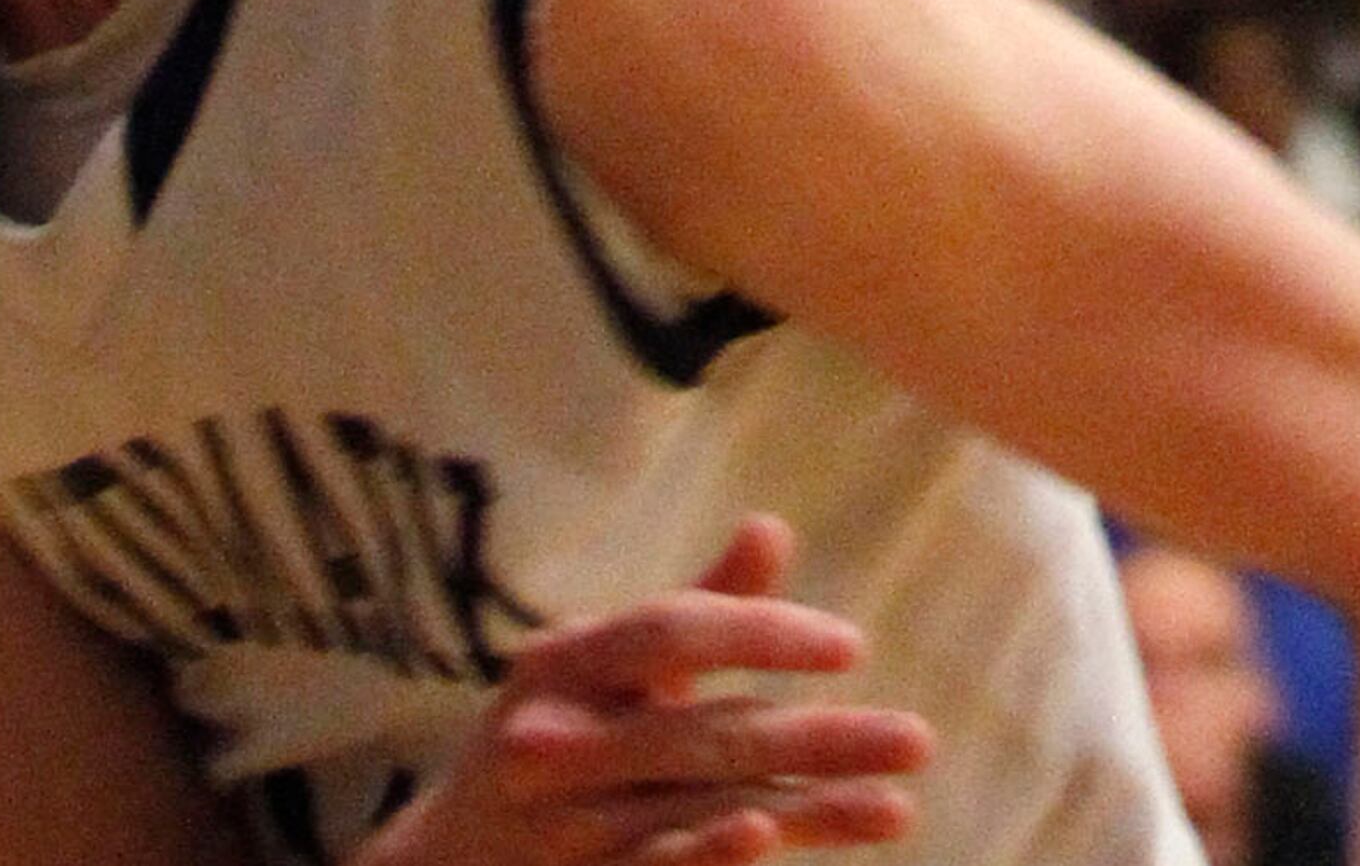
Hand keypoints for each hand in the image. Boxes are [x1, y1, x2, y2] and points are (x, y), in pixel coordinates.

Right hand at [376, 522, 934, 865]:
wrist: (440, 860)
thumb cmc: (547, 736)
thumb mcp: (601, 666)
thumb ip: (693, 609)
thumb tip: (774, 527)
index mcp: (566, 662)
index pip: (672, 632)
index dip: (760, 632)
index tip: (853, 647)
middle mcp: (558, 739)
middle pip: (706, 734)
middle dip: (818, 738)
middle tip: (919, 741)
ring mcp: (565, 824)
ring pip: (700, 810)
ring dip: (805, 812)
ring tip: (895, 806)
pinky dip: (705, 857)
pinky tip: (764, 839)